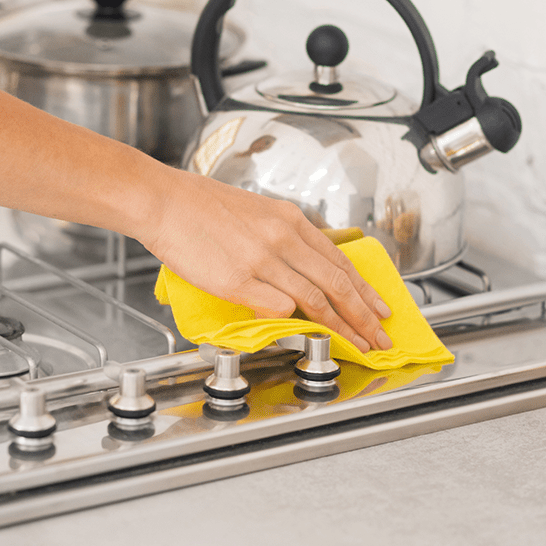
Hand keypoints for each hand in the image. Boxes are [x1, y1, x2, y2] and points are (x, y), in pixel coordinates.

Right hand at [139, 170, 392, 351]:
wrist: (164, 201)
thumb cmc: (201, 206)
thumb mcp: (256, 211)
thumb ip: (284, 237)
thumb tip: (304, 266)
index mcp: (290, 219)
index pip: (340, 261)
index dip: (365, 290)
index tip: (380, 308)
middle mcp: (283, 238)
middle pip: (337, 284)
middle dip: (364, 316)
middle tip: (381, 337)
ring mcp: (262, 260)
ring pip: (316, 300)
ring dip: (342, 328)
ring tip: (356, 345)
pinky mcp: (238, 281)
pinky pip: (278, 307)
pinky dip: (296, 324)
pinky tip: (307, 337)